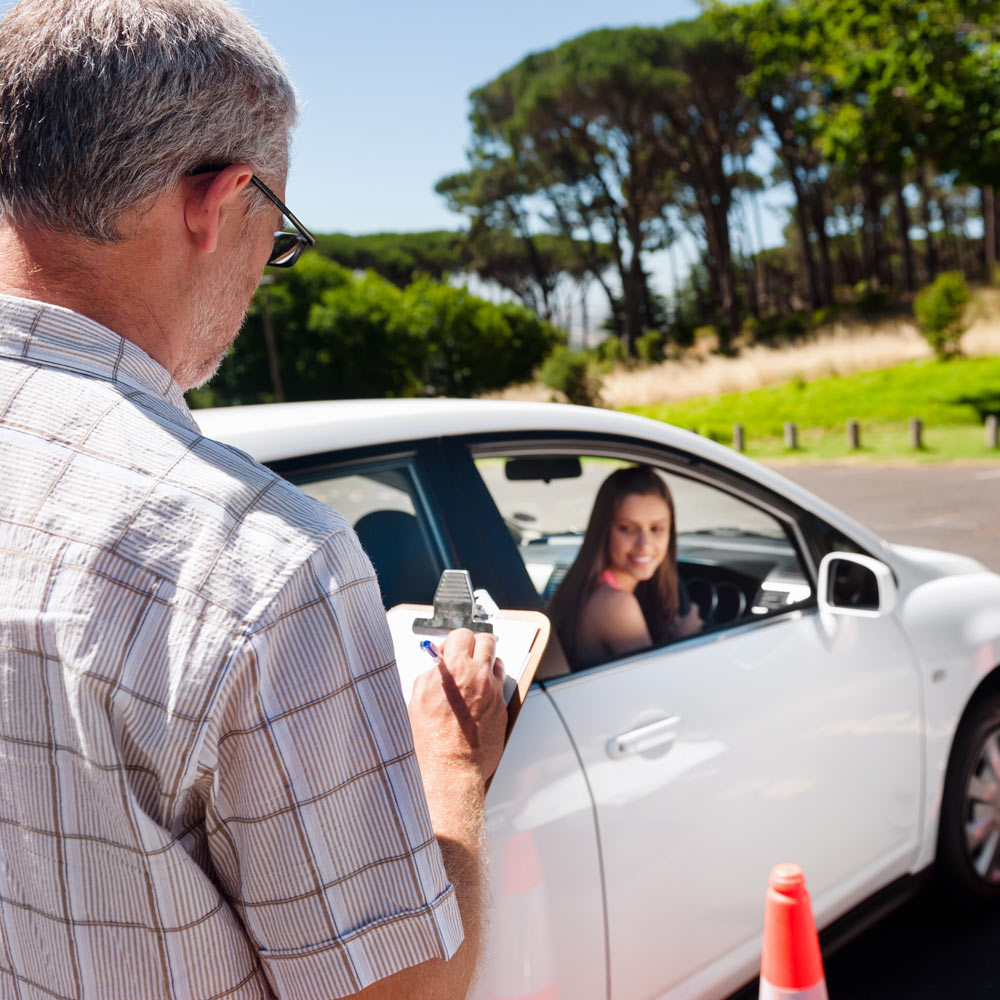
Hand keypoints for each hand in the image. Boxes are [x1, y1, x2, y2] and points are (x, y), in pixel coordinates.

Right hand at [408, 628, 506, 789]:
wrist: (450, 769)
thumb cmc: (430, 740)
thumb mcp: (418, 698)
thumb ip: (432, 674)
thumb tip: (439, 665)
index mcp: (456, 669)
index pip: (463, 635)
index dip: (454, 642)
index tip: (448, 653)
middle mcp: (479, 676)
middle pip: (487, 641)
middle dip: (475, 646)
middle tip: (464, 658)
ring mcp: (494, 692)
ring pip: (498, 662)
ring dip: (486, 665)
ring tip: (472, 678)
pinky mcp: (503, 709)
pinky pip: (500, 687)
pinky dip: (490, 688)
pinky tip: (477, 701)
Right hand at [674, 601, 702, 637]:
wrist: (683, 644)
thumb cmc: (679, 632)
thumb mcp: (675, 621)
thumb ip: (677, 614)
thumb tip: (679, 611)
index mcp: (693, 616)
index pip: (695, 606)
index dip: (691, 605)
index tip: (688, 606)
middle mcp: (698, 621)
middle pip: (695, 614)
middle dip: (690, 616)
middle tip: (684, 619)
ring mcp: (700, 627)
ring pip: (696, 621)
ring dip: (692, 622)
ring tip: (685, 626)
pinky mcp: (700, 631)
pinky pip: (697, 626)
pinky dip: (693, 627)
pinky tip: (687, 630)